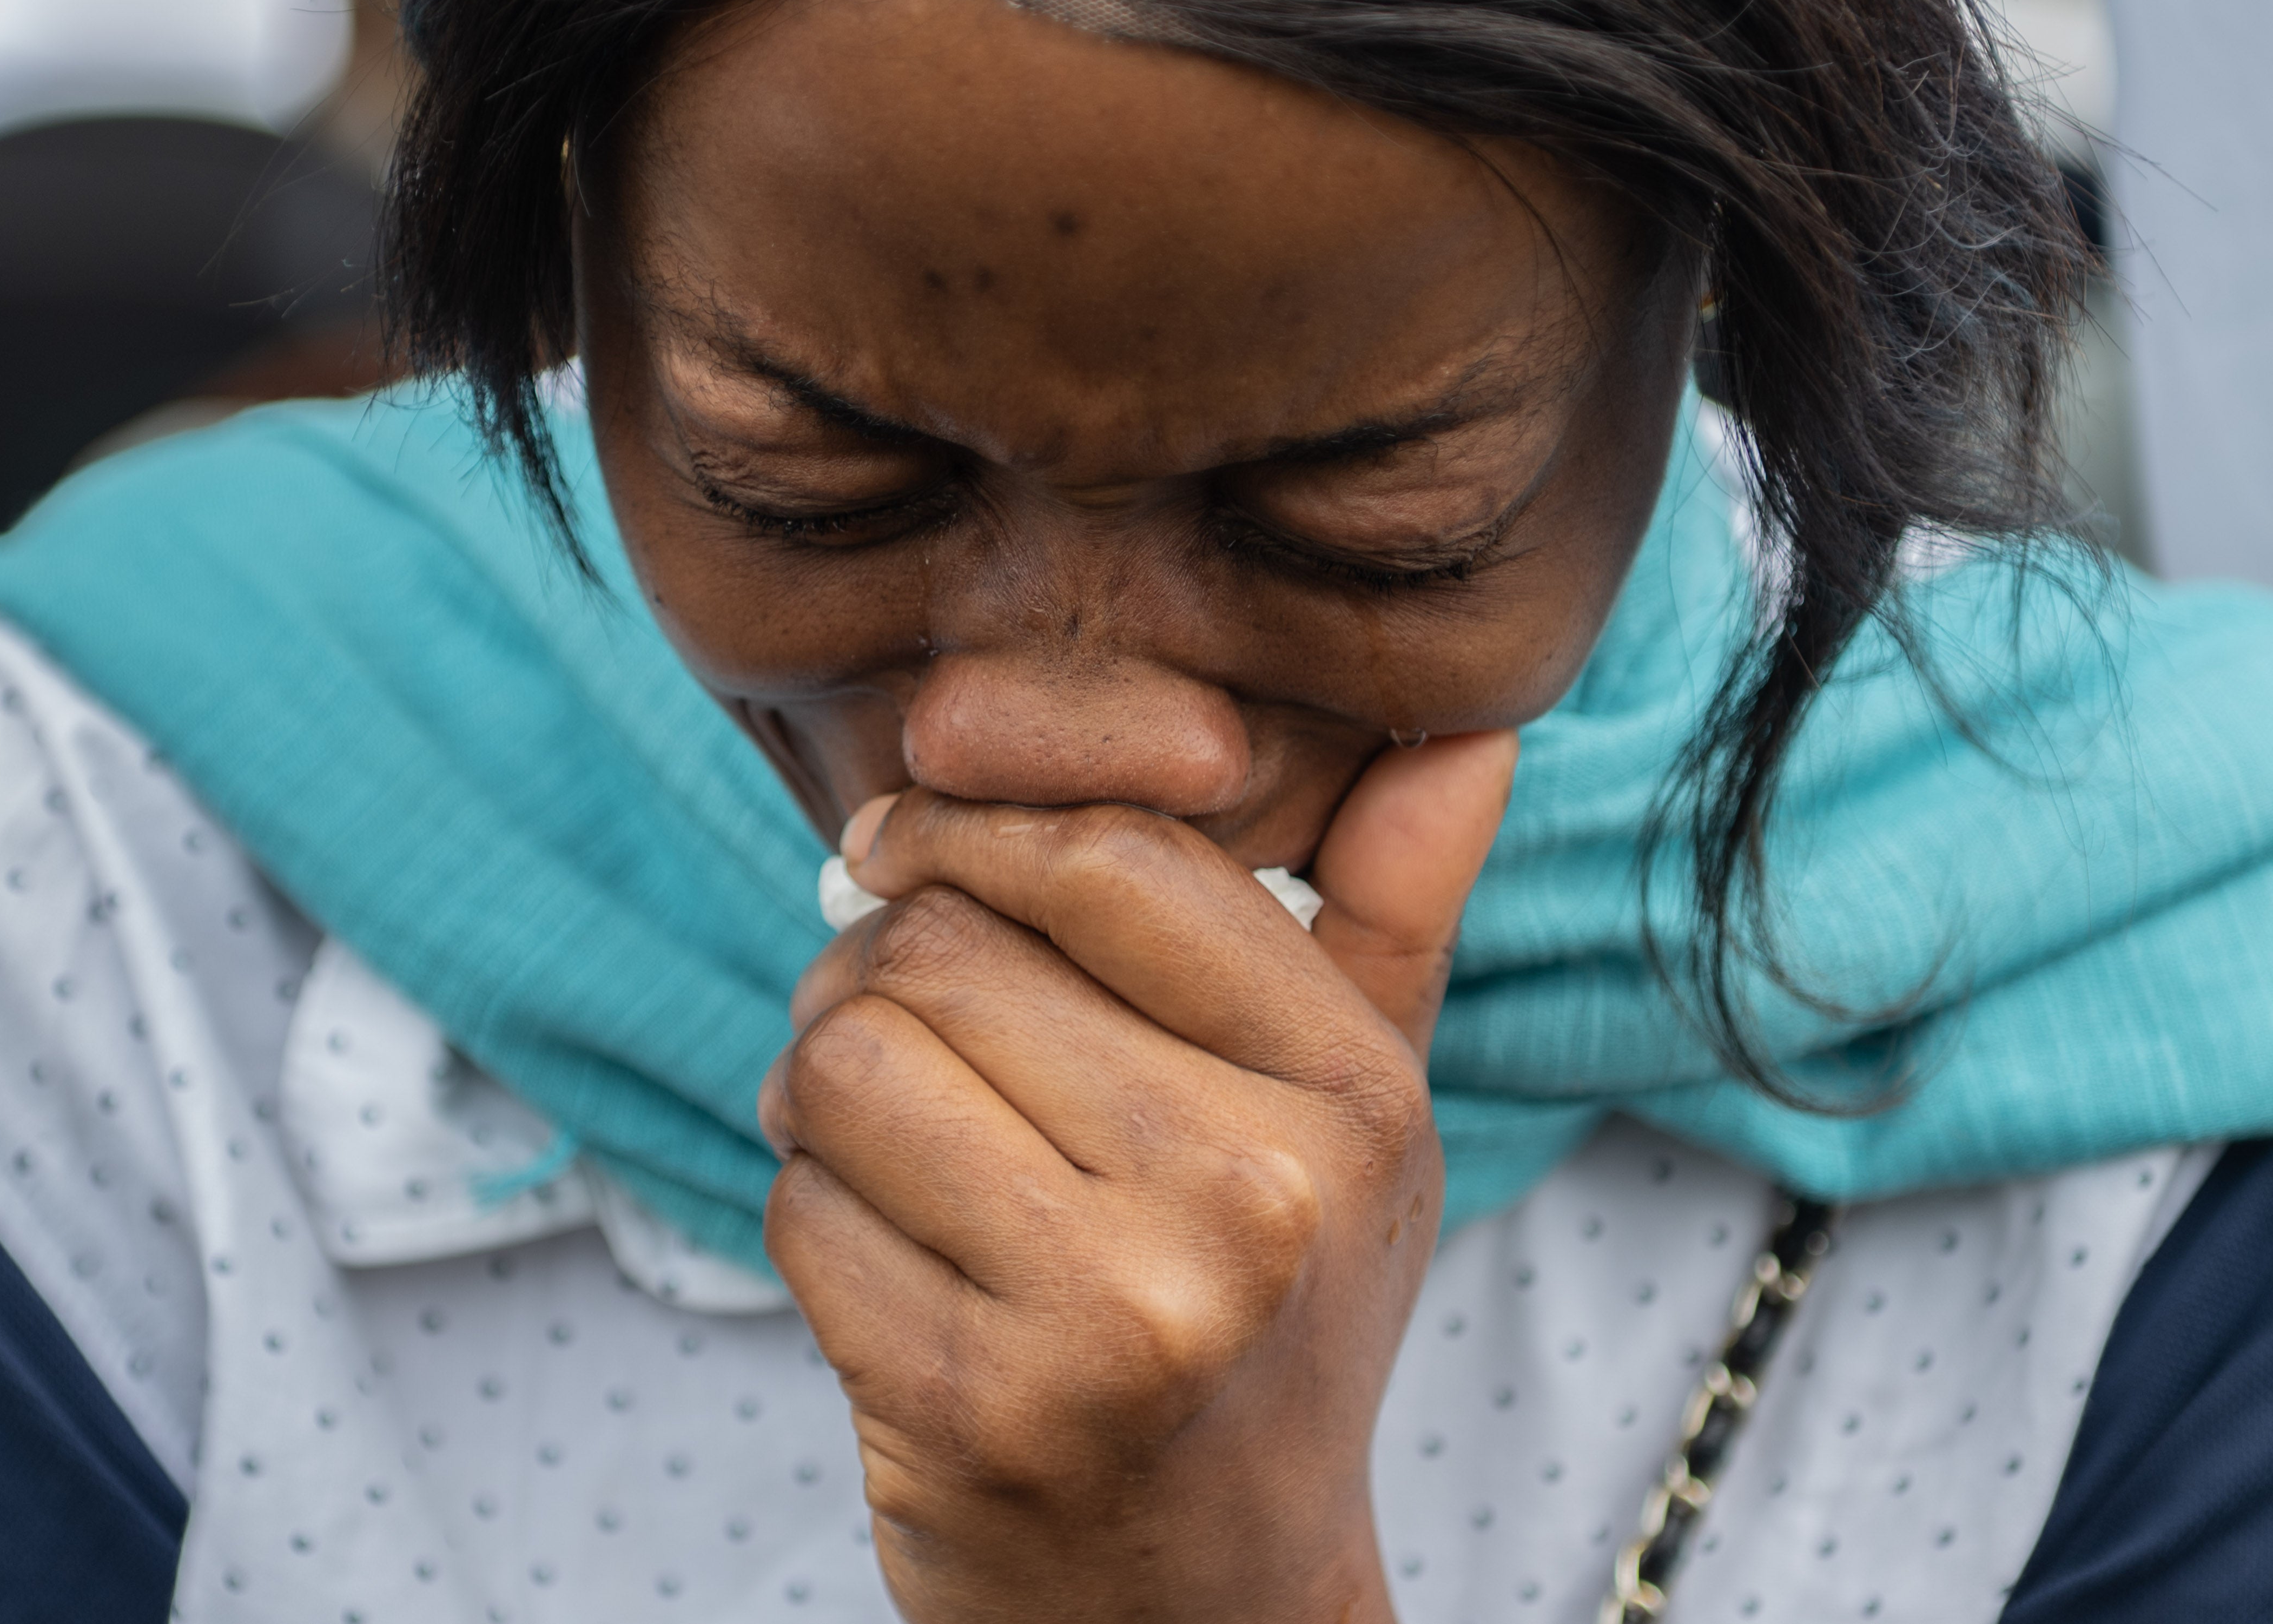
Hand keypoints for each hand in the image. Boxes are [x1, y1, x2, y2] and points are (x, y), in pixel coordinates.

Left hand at [758, 731, 1519, 1623]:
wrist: (1208, 1597)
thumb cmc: (1273, 1318)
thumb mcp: (1362, 1128)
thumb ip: (1394, 920)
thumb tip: (1469, 735)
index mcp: (1346, 1098)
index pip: (1114, 857)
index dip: (973, 822)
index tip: (903, 841)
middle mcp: (1247, 1199)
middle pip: (949, 946)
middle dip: (880, 964)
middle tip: (899, 1022)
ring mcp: (1111, 1315)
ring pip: (852, 1059)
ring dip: (826, 1083)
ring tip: (884, 1132)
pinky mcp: (971, 1407)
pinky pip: (803, 1202)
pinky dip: (815, 1210)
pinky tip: (888, 1253)